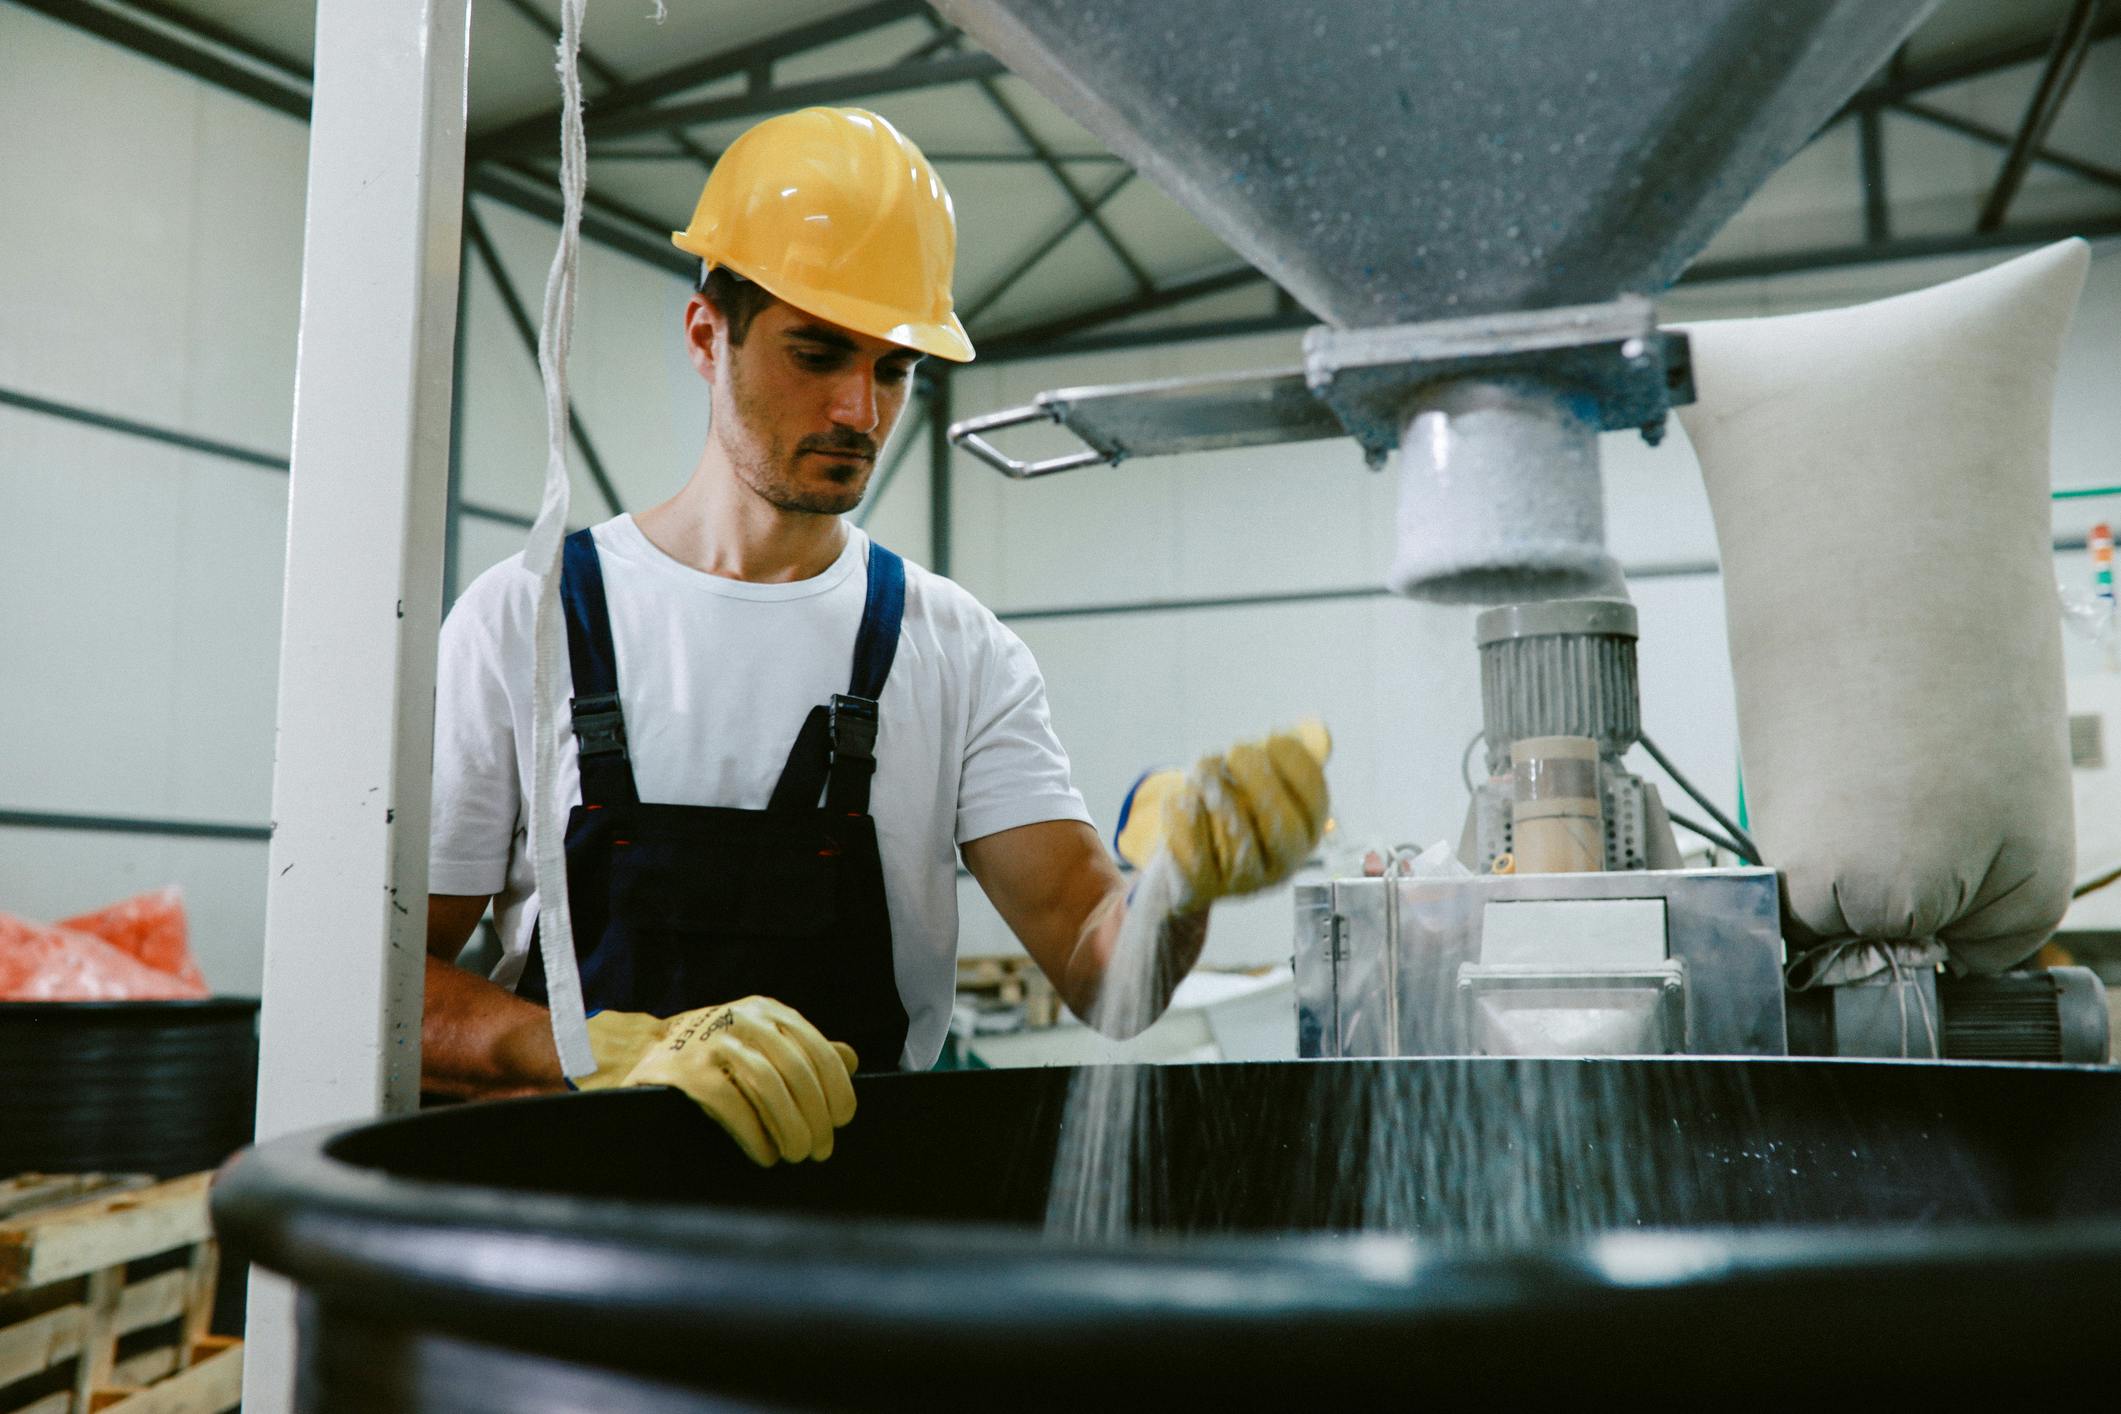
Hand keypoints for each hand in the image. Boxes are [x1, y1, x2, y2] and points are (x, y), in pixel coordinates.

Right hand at [575, 998, 858, 1165]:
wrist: (649, 1053)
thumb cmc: (718, 1052)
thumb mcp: (763, 1039)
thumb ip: (805, 1048)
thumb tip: (851, 1061)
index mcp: (768, 1011)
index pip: (817, 1050)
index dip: (836, 1088)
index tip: (843, 1121)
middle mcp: (743, 1019)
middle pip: (797, 1071)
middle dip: (816, 1116)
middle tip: (821, 1149)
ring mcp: (712, 1041)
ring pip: (768, 1086)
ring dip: (790, 1126)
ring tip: (797, 1154)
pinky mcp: (687, 1071)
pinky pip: (731, 1104)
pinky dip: (754, 1133)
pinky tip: (765, 1154)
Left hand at [1115, 720, 1330, 911]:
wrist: (1183, 868)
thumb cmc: (1227, 812)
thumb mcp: (1257, 781)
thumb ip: (1284, 754)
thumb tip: (1315, 727)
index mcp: (1306, 833)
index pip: (1316, 802)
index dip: (1298, 766)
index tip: (1274, 739)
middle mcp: (1282, 864)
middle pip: (1283, 827)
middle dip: (1260, 780)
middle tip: (1236, 749)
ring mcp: (1243, 883)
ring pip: (1237, 838)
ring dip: (1217, 790)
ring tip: (1202, 765)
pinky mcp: (1202, 888)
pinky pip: (1194, 849)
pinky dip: (1186, 814)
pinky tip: (1182, 795)